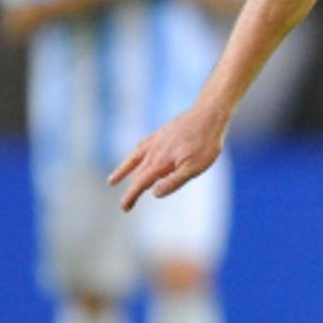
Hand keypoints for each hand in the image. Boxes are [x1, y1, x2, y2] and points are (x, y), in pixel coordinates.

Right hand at [109, 104, 226, 210]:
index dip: (131, 196)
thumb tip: (154, 193)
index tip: (124, 208)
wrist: (209, 114)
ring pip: (134, 158)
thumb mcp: (194, 168)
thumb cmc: (205, 143)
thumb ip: (174, 181)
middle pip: (137, 174)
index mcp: (160, 162)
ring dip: (123, 170)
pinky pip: (142, 145)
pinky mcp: (162, 132)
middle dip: (131, 190)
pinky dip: (135, 153)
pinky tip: (136, 154)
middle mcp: (154, 151)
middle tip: (126, 206)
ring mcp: (156, 140)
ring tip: (113, 180)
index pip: (140, 183)